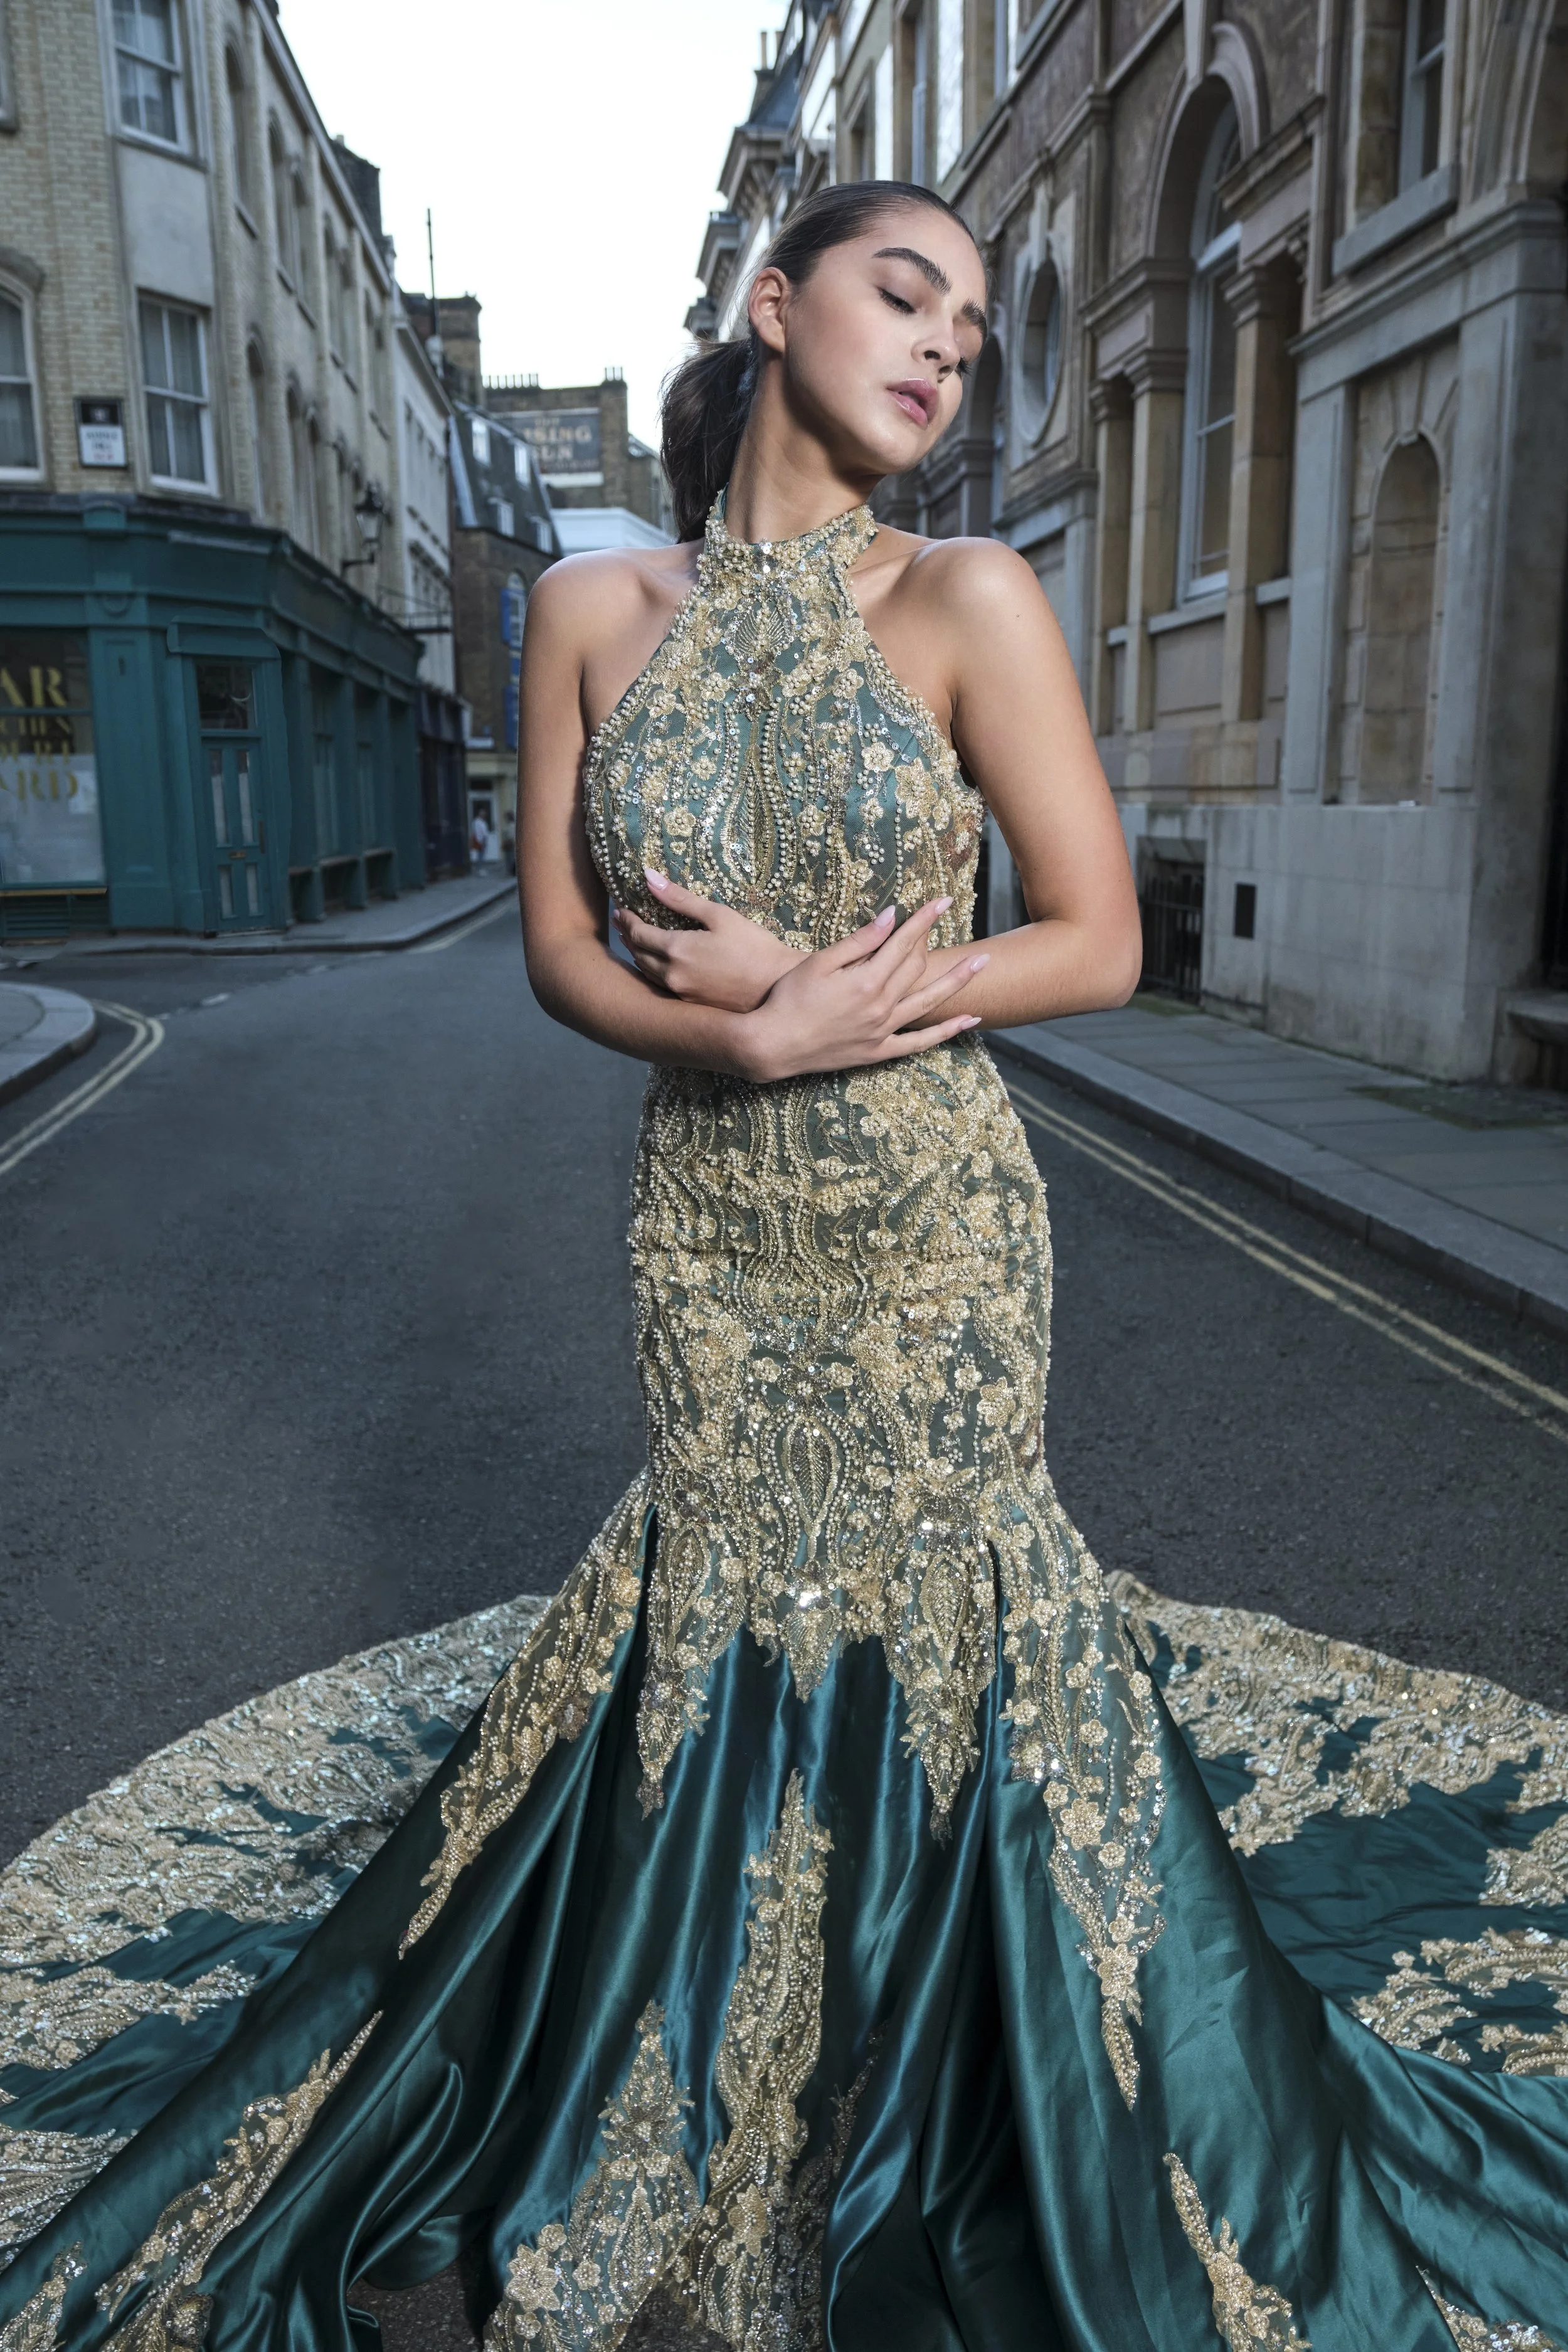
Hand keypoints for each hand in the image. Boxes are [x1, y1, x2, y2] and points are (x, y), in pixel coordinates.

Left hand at [615, 870, 801, 1014]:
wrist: (777, 989)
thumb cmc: (754, 947)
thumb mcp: (719, 915)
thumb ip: (680, 898)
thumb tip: (649, 877)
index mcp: (676, 950)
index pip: (638, 933)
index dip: (628, 920)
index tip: (622, 909)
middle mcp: (672, 975)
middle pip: (638, 954)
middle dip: (628, 936)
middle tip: (621, 922)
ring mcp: (680, 994)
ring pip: (646, 973)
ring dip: (636, 955)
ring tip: (633, 941)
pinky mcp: (690, 1005)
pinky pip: (660, 986)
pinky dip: (651, 972)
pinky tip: (655, 965)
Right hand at [739, 899, 987, 1082]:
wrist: (773, 1045)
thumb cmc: (789, 999)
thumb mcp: (819, 963)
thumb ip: (859, 941)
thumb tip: (890, 916)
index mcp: (867, 980)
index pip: (904, 942)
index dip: (924, 919)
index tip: (942, 901)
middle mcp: (881, 1006)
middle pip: (917, 968)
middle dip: (934, 939)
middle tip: (949, 919)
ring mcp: (883, 1031)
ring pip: (929, 1002)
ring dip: (958, 981)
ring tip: (982, 964)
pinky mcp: (878, 1052)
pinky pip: (921, 1043)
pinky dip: (947, 1031)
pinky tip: (970, 1020)